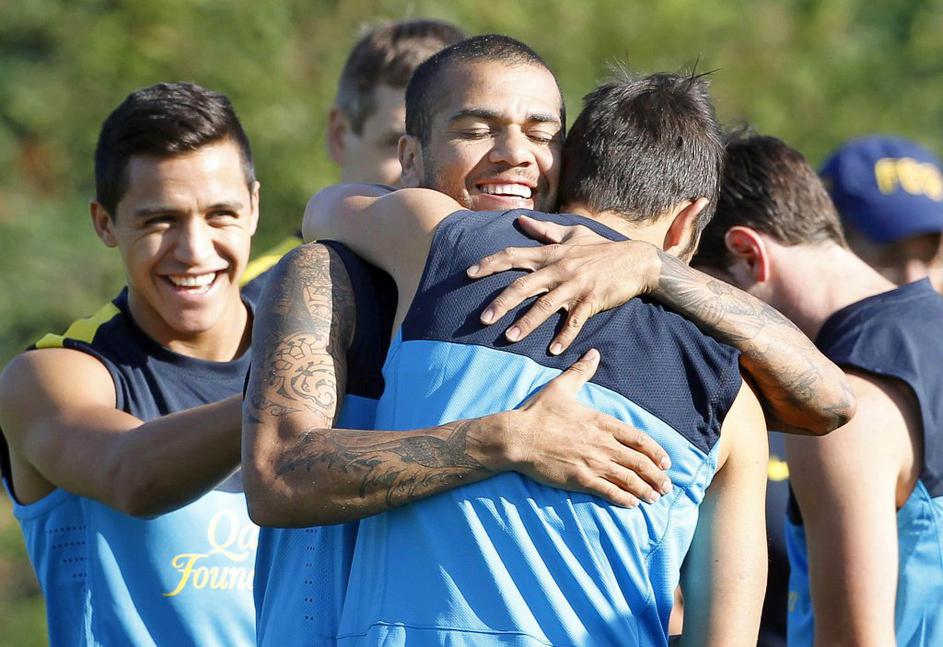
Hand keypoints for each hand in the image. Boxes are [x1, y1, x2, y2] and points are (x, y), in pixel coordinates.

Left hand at [467, 215, 661, 353]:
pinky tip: (554, 350)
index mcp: (551, 253)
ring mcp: (576, 285)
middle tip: (482, 319)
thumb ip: (545, 231)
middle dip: (501, 302)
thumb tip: (521, 220)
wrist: (637, 260)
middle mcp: (559, 268)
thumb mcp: (573, 234)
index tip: (469, 273)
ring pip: (546, 305)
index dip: (490, 263)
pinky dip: (565, 336)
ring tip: (509, 337)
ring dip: (527, 323)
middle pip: (524, 285)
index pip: (513, 255)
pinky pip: (575, 321)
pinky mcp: (592, 300)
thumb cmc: (602, 248)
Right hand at [503, 349, 671, 506]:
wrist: (517, 437)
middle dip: (656, 476)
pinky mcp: (580, 479)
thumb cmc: (538, 413)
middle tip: (666, 485)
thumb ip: (581, 371)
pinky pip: (608, 491)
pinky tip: (632, 504)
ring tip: (655, 497)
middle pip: (639, 462)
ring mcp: (592, 463)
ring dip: (645, 490)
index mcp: (601, 423)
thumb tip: (593, 353)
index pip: (638, 439)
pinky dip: (623, 499)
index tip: (665, 462)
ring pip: (628, 479)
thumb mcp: (561, 387)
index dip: (655, 452)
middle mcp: (602, 444)